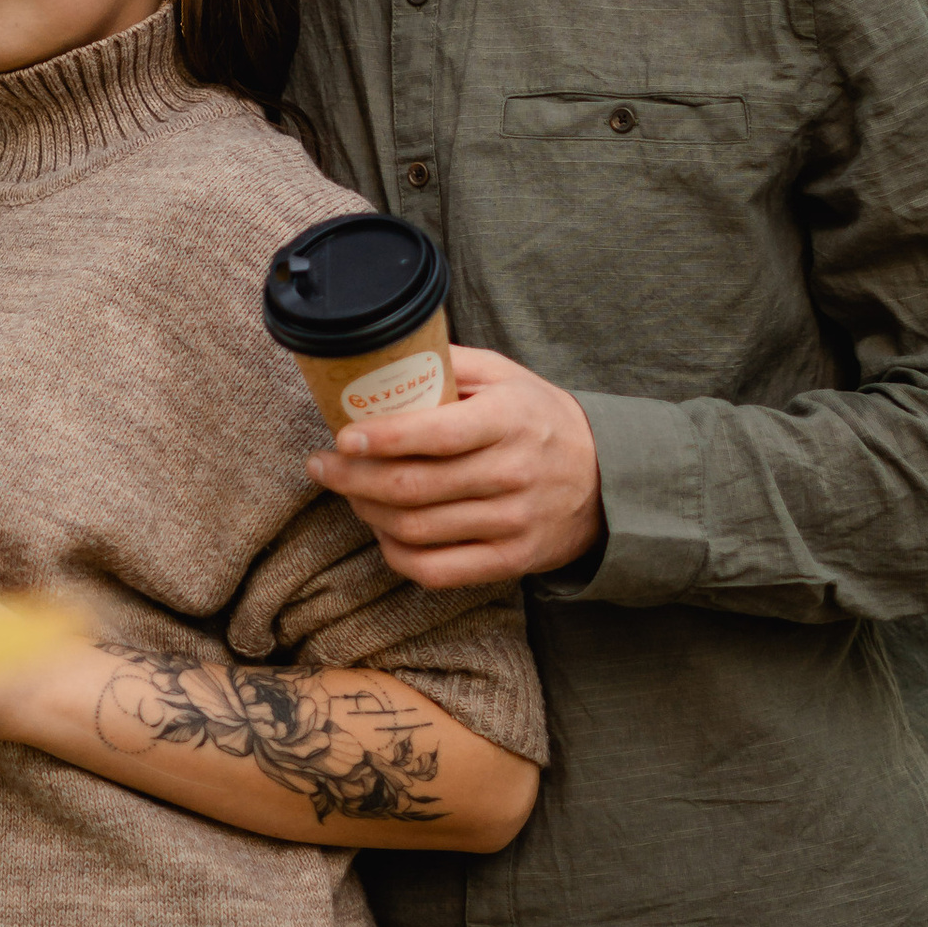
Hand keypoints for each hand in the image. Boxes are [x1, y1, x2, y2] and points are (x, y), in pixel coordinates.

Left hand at [310, 345, 603, 587]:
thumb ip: (448, 365)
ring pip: (417, 529)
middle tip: (322, 465)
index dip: (383, 438)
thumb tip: (381, 356)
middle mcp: (512, 474)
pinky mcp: (510, 561)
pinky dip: (396, 554)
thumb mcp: (505, 376)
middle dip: (353, 477)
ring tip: (347, 491)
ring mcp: (512, 523)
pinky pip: (437, 570)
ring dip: (367, 511)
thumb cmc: (538, 419)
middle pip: (414, 486)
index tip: (343, 437)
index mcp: (508, 421)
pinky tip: (381, 531)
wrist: (606, 479)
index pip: (437, 434)